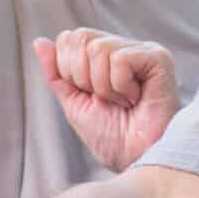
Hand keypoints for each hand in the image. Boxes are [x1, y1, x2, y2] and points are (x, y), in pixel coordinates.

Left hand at [34, 28, 179, 171]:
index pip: (69, 38)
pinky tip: (136, 98)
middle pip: (80, 37)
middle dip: (82, 77)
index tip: (90, 96)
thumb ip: (56, 73)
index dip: (68, 69)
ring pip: (99, 49)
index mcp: (106, 56)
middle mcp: (126, 48)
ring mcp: (144, 51)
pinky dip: (120, 86)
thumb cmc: (112, 137)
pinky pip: (120, 59)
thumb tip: (39, 42)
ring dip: (103, 86)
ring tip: (123, 102)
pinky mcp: (159, 58)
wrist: (137, 160)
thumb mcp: (74, 103)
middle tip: (106, 100)